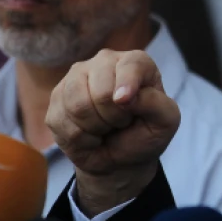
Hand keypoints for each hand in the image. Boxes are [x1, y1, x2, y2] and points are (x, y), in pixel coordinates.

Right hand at [46, 49, 180, 215]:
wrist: (119, 158)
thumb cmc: (145, 133)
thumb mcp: (165, 121)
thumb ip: (155, 104)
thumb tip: (124, 96)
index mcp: (136, 62)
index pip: (131, 65)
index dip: (127, 85)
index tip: (124, 102)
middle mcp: (104, 62)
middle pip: (101, 91)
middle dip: (114, 118)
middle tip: (122, 123)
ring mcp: (76, 78)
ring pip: (78, 105)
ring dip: (96, 128)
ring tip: (106, 127)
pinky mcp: (56, 98)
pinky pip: (61, 120)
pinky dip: (79, 137)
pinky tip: (89, 134)